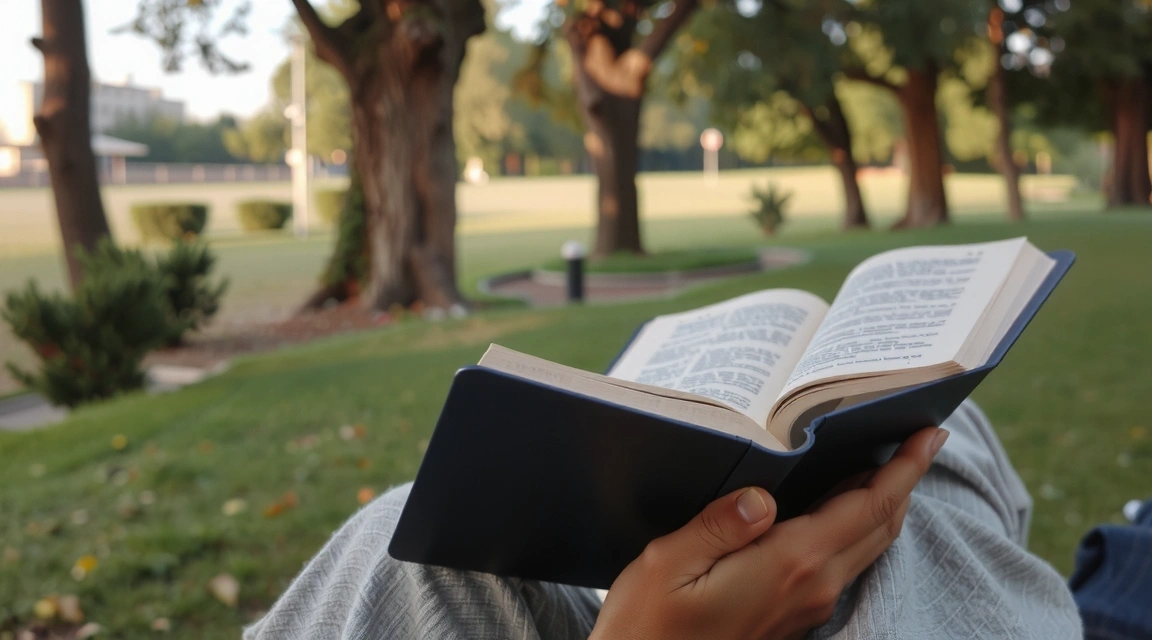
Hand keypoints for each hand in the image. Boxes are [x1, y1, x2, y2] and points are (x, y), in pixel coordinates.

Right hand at [590, 427, 948, 639]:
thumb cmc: (646, 624)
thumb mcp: (666, 565)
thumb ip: (719, 526)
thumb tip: (763, 496)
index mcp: (788, 565)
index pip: (869, 508)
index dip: (905, 469)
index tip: (929, 433)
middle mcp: (812, 586)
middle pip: (880, 525)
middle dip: (906, 479)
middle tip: (919, 435)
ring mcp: (808, 604)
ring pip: (867, 545)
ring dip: (884, 502)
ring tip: (887, 461)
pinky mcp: (795, 614)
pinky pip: (846, 561)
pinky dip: (858, 525)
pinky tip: (840, 504)